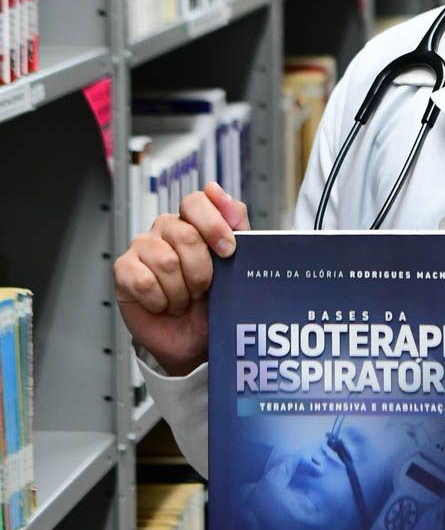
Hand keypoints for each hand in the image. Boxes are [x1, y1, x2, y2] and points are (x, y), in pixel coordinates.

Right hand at [114, 182, 249, 375]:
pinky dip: (160, 301)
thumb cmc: (213, 301)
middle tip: (202, 290)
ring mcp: (142, 247)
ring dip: (181, 292)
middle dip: (202, 272)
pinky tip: (162, 305)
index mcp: (193, 221)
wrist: (194, 340)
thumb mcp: (235, 264)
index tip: (228, 251)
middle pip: (186, 236)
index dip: (213, 226)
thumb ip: (235, 223)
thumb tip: (216, 189)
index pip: (196, 202)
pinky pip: (144, 281)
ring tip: (182, 300)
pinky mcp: (123, 269)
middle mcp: (166, 228)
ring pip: (166, 262)